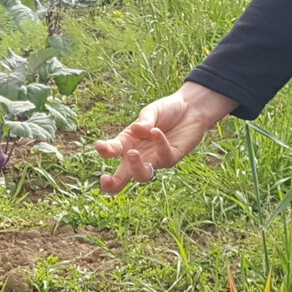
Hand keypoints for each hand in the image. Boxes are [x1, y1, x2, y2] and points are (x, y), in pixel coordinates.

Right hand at [94, 83, 237, 193]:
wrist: (191, 108)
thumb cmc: (167, 111)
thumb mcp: (151, 112)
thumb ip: (144, 121)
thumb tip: (136, 129)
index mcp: (128, 142)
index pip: (112, 151)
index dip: (105, 151)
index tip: (100, 145)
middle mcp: (139, 155)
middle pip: (122, 177)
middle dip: (112, 183)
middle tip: (105, 180)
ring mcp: (155, 159)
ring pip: (142, 175)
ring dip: (135, 168)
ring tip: (133, 153)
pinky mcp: (172, 158)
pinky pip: (163, 158)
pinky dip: (159, 145)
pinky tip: (155, 131)